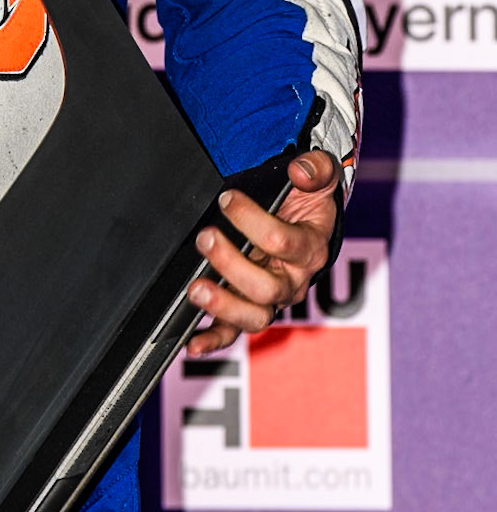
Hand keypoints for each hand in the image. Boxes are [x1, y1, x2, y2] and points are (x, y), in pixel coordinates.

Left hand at [184, 149, 340, 357]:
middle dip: (232, 264)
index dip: (252, 220)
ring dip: (223, 305)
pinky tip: (192, 343)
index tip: (227, 199)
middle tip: (206, 238)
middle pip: (267, 287)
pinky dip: (213, 340)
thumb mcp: (319, 177)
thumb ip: (317, 168)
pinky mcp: (250, 310)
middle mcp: (293, 281)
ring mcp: (271, 300)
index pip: (283, 242)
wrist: (304, 224)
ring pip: (254, 316)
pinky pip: (234, 333)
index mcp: (310, 249)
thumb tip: (300, 170)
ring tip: (198, 289)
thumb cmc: (306, 202)